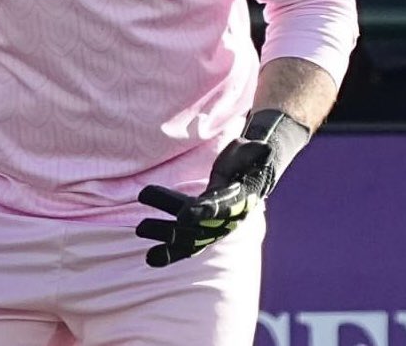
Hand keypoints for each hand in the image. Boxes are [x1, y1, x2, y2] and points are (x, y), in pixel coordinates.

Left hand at [136, 139, 272, 266]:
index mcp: (237, 202)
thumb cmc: (250, 160)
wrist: (252, 176)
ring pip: (186, 237)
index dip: (202, 212)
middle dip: (170, 228)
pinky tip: (151, 258)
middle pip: (195, 228)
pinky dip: (169, 250)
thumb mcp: (254, 152)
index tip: (183, 214)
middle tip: (142, 226)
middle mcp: (224, 220)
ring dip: (163, 236)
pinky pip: (185, 242)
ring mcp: (212, 226)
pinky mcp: (202, 227)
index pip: (217, 209)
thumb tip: (265, 148)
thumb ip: (256, 151)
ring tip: (140, 230)